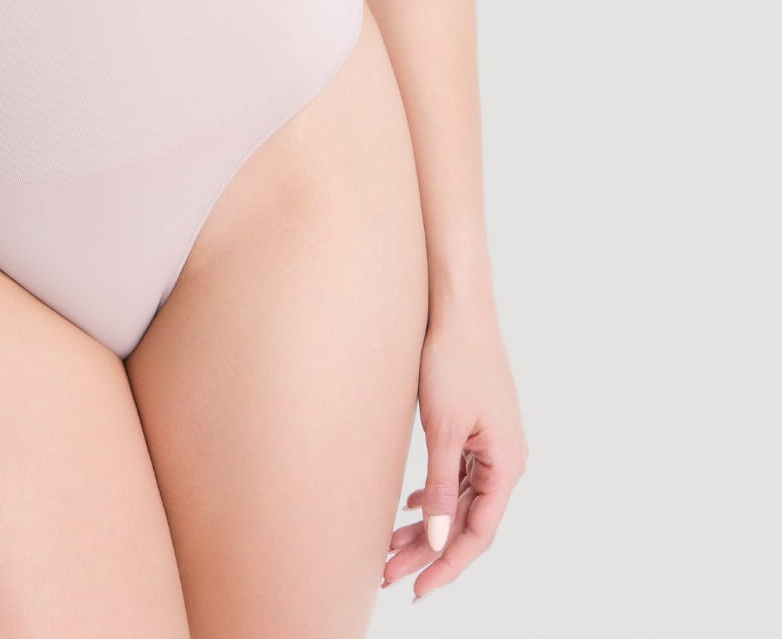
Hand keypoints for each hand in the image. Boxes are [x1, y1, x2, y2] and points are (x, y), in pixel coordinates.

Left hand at [382, 299, 527, 601]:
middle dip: (428, 551)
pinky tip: (410, 507)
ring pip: (459, 500)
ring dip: (428, 525)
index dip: (447, 566)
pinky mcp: (477, 427)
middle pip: (466, 521)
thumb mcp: (443, 429)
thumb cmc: (453, 360)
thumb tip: (437, 541)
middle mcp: (505, 459)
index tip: (416, 589)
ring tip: (390, 547)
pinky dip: (434, 495)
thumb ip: (440, 488)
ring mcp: (492, 443)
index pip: (477, 534)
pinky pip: (458, 476)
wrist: (458, 306)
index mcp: (506, 464)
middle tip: (389, 574)